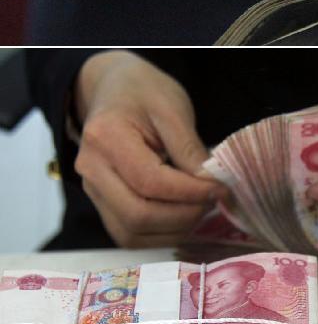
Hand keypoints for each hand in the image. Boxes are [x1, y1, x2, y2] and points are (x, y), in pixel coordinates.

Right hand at [74, 52, 227, 247]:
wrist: (114, 89)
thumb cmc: (144, 92)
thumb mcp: (172, 108)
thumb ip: (190, 149)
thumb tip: (211, 185)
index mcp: (106, 138)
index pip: (150, 181)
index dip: (190, 192)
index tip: (221, 189)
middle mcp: (91, 169)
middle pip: (136, 215)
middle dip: (183, 216)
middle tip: (214, 202)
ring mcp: (92, 190)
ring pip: (130, 233)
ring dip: (173, 230)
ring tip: (201, 209)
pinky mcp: (102, 202)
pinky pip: (128, 234)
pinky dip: (159, 234)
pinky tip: (184, 218)